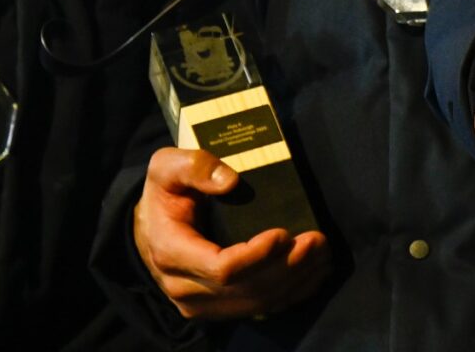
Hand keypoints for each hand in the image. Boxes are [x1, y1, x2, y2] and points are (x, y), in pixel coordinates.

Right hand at [132, 147, 328, 319]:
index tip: (284, 233)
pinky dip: (291, 294)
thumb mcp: (167, 166)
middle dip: (287, 267)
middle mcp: (183, 287)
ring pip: (256, 303)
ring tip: (321, 254)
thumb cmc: (164, 194)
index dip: (257, 255)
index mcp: (171, 252)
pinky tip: (313, 274)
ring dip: (295, 281)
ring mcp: (200, 304)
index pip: (221, 269)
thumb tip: (230, 181)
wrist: (152, 229)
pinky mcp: (217, 309)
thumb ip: (194, 166)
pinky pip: (259, 309)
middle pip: (246, 290)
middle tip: (317, 241)